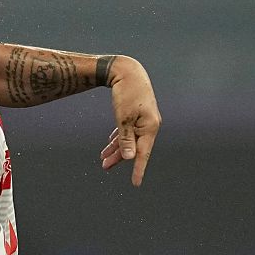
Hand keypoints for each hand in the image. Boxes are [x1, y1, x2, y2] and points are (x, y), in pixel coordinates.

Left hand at [100, 56, 160, 185]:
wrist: (127, 70)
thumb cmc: (126, 93)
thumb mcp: (124, 118)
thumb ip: (126, 139)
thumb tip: (129, 158)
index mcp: (150, 127)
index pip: (143, 154)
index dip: (138, 169)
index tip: (135, 184)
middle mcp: (149, 125)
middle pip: (134, 147)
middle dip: (119, 158)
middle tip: (104, 167)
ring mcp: (144, 120)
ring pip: (129, 139)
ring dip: (116, 149)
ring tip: (103, 159)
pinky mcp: (137, 114)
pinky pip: (128, 131)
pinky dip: (119, 138)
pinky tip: (110, 144)